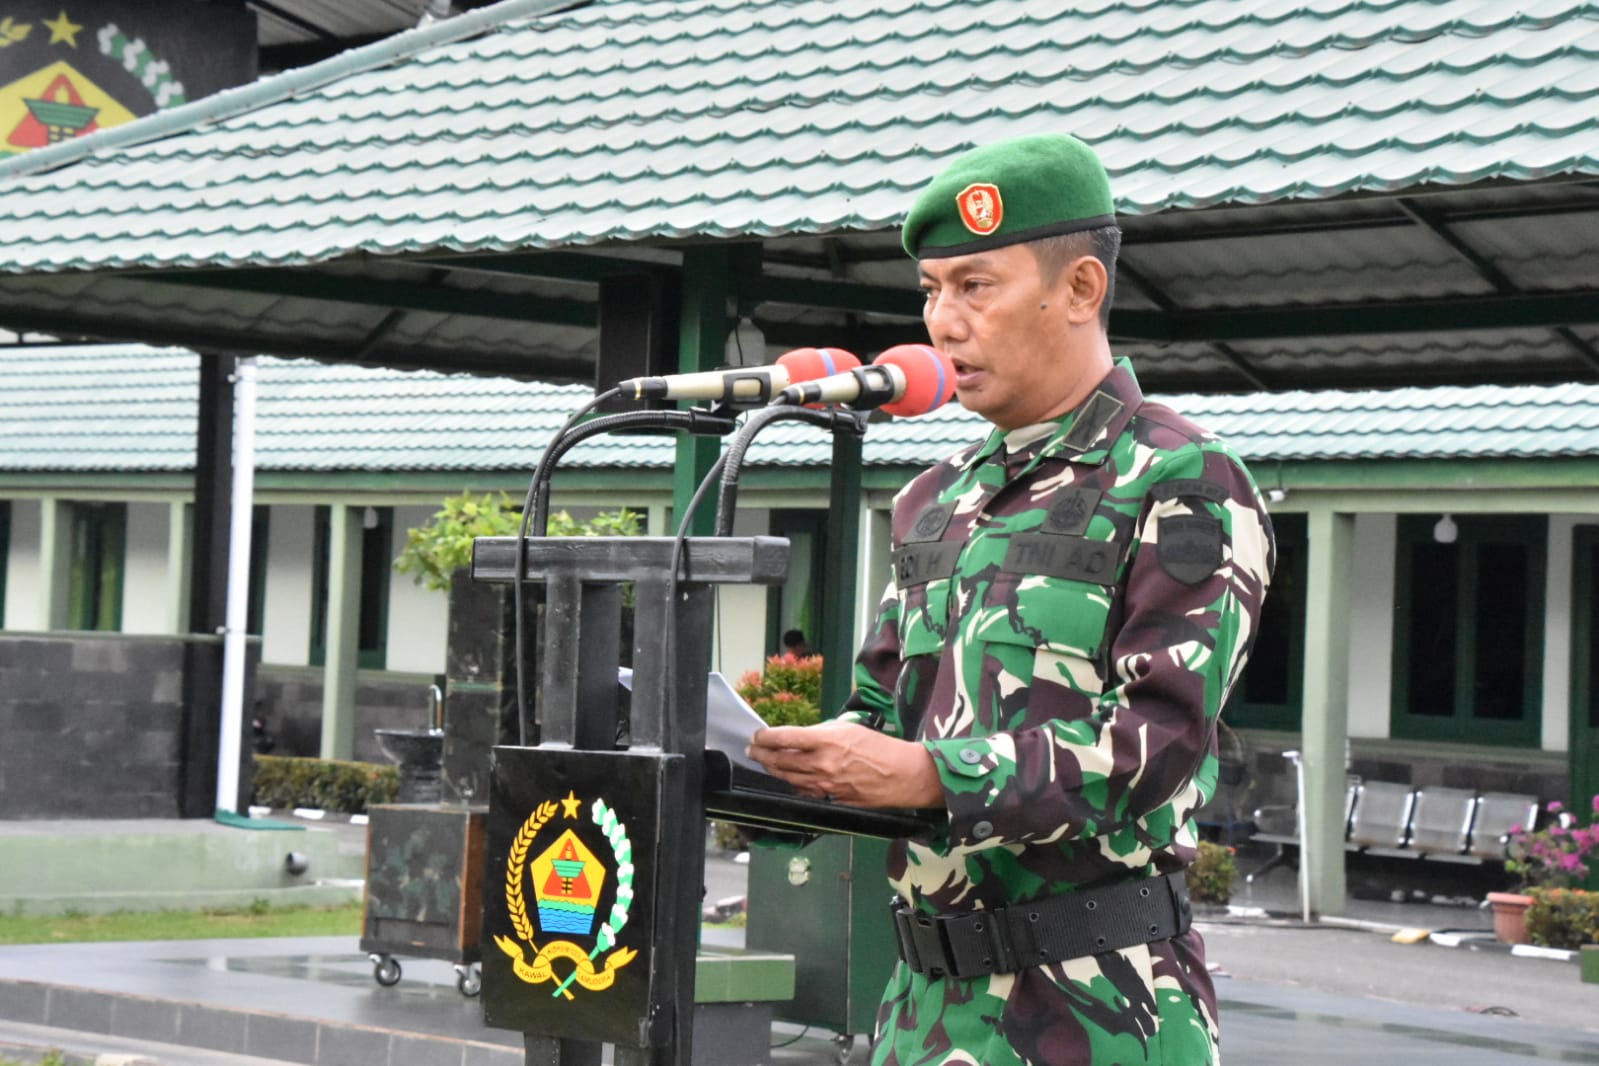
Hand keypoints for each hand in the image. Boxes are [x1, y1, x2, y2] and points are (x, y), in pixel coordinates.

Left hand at [746, 721, 943, 808]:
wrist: (901, 775)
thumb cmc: (878, 746)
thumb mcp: (848, 728)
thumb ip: (821, 733)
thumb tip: (801, 738)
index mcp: (825, 741)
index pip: (784, 738)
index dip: (765, 737)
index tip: (757, 735)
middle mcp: (821, 764)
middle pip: (780, 761)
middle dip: (761, 754)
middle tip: (752, 750)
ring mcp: (824, 785)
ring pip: (788, 778)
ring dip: (772, 770)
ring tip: (764, 763)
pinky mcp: (830, 799)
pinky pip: (804, 792)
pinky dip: (792, 784)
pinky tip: (787, 780)